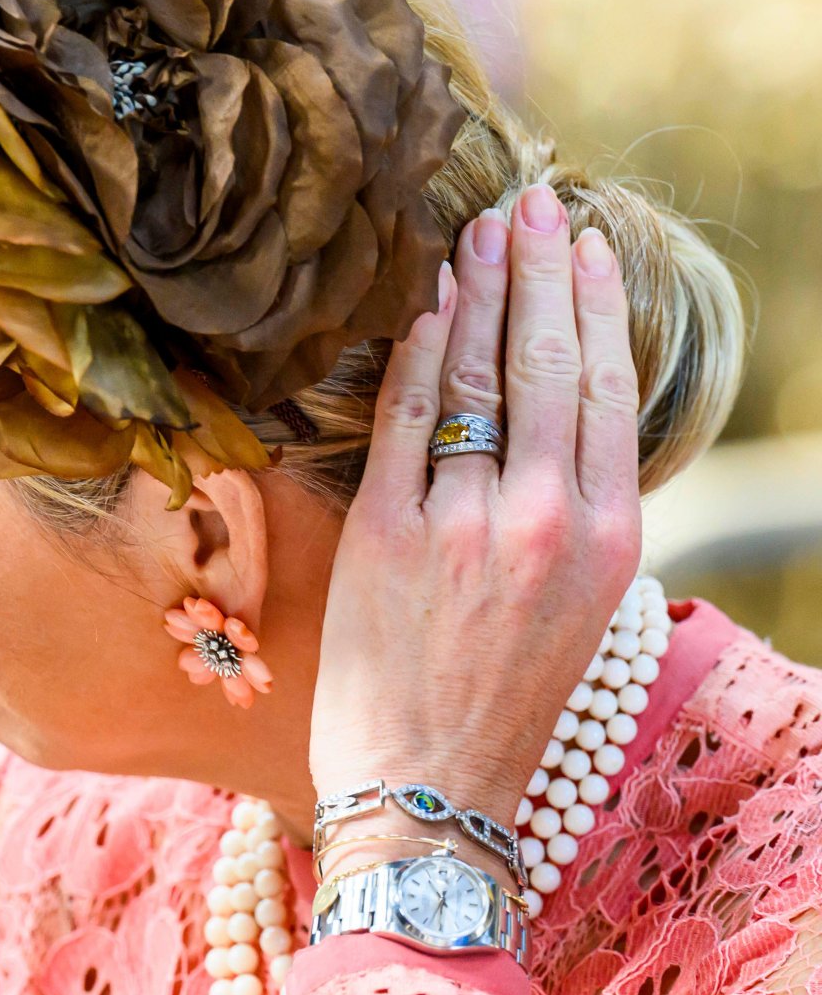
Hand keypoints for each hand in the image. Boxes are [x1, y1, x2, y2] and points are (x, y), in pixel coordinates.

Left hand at [309, 183, 642, 860]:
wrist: (429, 792)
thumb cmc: (503, 706)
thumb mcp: (575, 609)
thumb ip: (572, 512)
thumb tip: (549, 417)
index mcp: (607, 539)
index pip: (602, 387)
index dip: (591, 305)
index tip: (583, 247)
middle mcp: (544, 519)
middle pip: (544, 360)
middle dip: (537, 269)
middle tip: (530, 202)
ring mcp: (461, 523)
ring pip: (472, 375)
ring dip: (473, 292)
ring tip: (478, 233)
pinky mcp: (386, 533)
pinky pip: (403, 417)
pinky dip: (412, 353)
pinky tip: (420, 305)